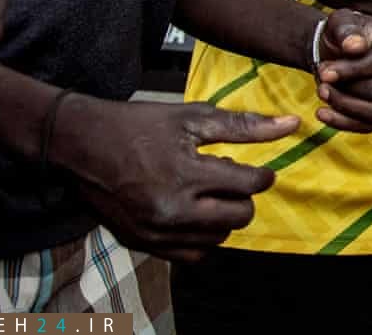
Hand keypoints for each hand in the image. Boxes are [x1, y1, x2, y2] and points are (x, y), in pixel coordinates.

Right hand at [54, 96, 299, 262]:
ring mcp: (154, 231)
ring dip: (223, 217)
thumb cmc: (137, 126)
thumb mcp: (192, 118)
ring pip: (218, 238)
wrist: (80, 145)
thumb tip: (291, 124)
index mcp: (185, 174)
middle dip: (244, 197)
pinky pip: (191, 254)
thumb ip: (244, 126)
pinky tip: (194, 212)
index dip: (262, 175)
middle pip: (239, 217)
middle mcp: (170, 210)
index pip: (249, 185)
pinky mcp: (142, 242)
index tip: (256, 169)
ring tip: (207, 192)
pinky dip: (202, 236)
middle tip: (229, 178)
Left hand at [314, 10, 371, 132]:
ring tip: (321, 92)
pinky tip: (322, 113)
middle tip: (320, 79)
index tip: (324, 72)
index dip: (353, 70)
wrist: (340, 48)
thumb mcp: (341, 22)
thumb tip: (355, 47)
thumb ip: (347, 31)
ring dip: (346, 106)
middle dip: (347, 88)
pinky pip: (371, 125)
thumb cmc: (344, 33)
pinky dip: (344, 122)